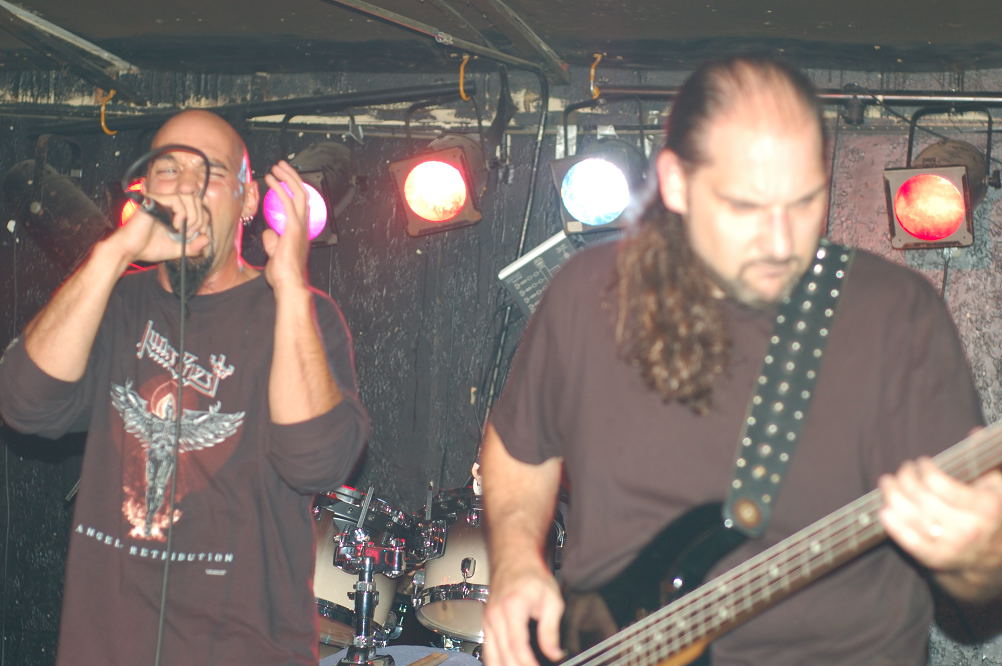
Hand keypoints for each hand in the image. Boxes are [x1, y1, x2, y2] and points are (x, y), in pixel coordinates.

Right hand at [115, 192, 210, 263]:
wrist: (130, 250)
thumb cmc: (150, 248)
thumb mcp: (178, 249)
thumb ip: (193, 246)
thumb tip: (207, 238)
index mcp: (175, 212)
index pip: (198, 207)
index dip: (203, 220)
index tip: (199, 234)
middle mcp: (169, 204)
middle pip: (196, 200)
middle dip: (200, 218)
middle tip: (192, 233)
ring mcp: (161, 201)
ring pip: (189, 198)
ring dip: (193, 216)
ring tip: (183, 230)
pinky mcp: (154, 200)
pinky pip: (177, 200)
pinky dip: (182, 214)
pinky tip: (175, 226)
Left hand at [261, 160, 309, 291]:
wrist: (289, 283)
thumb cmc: (283, 274)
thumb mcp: (275, 254)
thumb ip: (273, 241)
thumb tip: (268, 232)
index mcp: (301, 231)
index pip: (300, 204)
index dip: (293, 190)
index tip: (284, 180)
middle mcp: (304, 225)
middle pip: (302, 193)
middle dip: (292, 177)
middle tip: (281, 166)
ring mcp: (300, 225)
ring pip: (298, 193)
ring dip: (287, 177)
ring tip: (277, 167)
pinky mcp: (293, 227)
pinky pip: (287, 201)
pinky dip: (278, 187)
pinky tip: (269, 180)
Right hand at [483, 563, 563, 665]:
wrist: (514, 558)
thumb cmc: (532, 575)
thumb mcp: (551, 600)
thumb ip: (551, 629)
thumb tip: (554, 653)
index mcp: (513, 608)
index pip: (517, 645)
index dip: (528, 663)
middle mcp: (496, 615)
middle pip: (503, 654)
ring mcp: (488, 620)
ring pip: (491, 656)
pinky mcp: (486, 623)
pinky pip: (487, 649)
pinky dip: (496, 662)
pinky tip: (507, 665)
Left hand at [879, 456, 1001, 592]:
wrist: (991, 562)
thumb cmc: (991, 516)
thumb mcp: (997, 487)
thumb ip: (986, 460)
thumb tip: (974, 432)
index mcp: (987, 507)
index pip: (941, 483)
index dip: (924, 469)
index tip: (921, 462)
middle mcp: (970, 528)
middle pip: (922, 498)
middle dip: (905, 479)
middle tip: (901, 470)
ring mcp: (952, 546)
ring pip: (912, 516)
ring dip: (893, 496)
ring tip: (887, 483)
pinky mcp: (936, 560)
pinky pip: (909, 541)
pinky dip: (893, 525)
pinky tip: (884, 511)